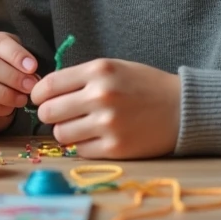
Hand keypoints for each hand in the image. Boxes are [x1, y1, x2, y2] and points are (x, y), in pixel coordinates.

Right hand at [0, 31, 37, 135]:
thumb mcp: (14, 65)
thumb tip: (33, 75)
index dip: (16, 55)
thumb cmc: (2, 79)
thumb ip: (24, 66)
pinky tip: (6, 110)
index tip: (32, 68)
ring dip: (3, 94)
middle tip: (30, 88)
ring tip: (21, 100)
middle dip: (12, 77)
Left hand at [31, 58, 179, 159]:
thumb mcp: (113, 68)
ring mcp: (108, 124)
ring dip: (65, 132)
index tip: (40, 99)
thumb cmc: (144, 86)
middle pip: (49, 113)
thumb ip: (80, 77)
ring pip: (61, 135)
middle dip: (49, 115)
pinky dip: (82, 146)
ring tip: (78, 127)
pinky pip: (80, 151)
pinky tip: (94, 137)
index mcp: (99, 71)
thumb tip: (44, 93)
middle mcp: (101, 96)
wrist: (182, 109)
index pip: (49, 85)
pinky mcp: (116, 148)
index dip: (38, 95)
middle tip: (59, 115)